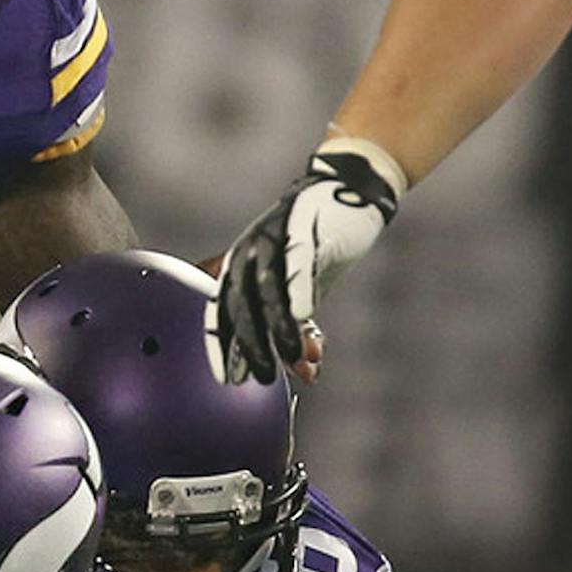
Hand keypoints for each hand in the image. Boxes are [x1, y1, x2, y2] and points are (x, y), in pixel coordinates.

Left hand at [210, 137, 404, 385]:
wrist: (348, 191)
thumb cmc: (318, 247)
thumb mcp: (302, 290)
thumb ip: (296, 327)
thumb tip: (304, 373)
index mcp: (240, 266)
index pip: (223, 311)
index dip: (224, 346)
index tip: (228, 380)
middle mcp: (249, 253)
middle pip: (241, 305)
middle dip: (250, 345)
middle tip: (261, 377)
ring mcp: (274, 239)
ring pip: (269, 290)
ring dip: (278, 327)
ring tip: (293, 357)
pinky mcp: (305, 230)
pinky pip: (297, 263)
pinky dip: (298, 291)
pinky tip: (304, 318)